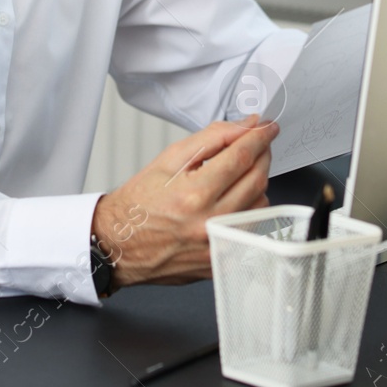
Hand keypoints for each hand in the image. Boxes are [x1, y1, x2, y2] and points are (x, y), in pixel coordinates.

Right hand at [90, 114, 277, 290]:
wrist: (119, 243)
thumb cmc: (139, 202)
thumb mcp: (169, 159)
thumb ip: (212, 138)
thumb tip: (245, 126)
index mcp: (194, 194)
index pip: (241, 157)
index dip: (259, 137)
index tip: (267, 127)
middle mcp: (209, 222)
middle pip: (256, 179)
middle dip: (263, 155)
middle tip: (258, 143)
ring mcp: (216, 245)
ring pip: (260, 205)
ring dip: (258, 182)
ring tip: (240, 173)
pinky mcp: (220, 260)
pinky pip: (251, 229)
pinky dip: (250, 208)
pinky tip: (235, 199)